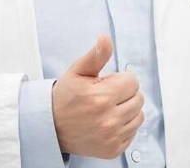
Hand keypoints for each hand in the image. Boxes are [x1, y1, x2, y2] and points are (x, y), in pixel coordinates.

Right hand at [51, 35, 143, 157]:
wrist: (51, 127)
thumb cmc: (65, 97)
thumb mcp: (77, 72)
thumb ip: (96, 55)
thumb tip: (105, 38)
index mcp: (102, 97)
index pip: (133, 82)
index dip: (121, 80)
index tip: (107, 83)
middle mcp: (109, 120)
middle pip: (138, 98)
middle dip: (125, 94)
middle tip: (108, 96)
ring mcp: (111, 137)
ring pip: (139, 116)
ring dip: (128, 110)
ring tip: (109, 108)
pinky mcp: (113, 149)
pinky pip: (133, 132)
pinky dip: (125, 126)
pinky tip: (109, 122)